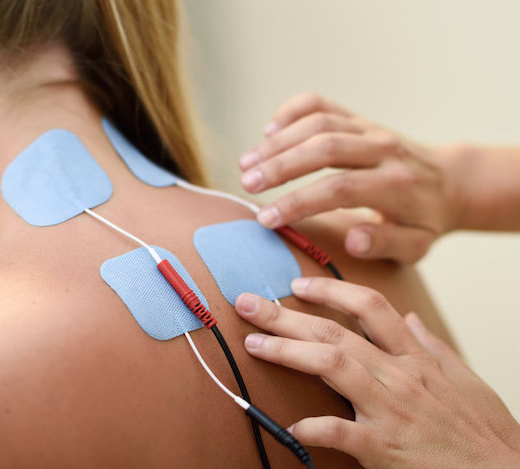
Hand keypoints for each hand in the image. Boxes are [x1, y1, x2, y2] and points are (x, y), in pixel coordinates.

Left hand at [235, 281, 519, 468]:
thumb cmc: (483, 431)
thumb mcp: (464, 379)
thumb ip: (431, 346)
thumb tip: (408, 319)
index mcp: (416, 357)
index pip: (369, 306)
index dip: (330, 289)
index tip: (297, 284)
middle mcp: (399, 375)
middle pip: (334, 332)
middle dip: (287, 315)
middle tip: (249, 303)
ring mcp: (390, 409)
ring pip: (331, 366)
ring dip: (288, 353)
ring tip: (255, 345)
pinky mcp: (383, 447)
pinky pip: (340, 431)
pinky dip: (313, 426)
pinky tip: (291, 425)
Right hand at [238, 92, 459, 261]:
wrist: (447, 181)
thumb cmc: (422, 221)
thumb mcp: (415, 245)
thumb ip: (385, 245)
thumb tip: (352, 238)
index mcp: (396, 185)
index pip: (339, 189)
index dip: (298, 202)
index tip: (266, 219)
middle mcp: (383, 149)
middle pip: (324, 148)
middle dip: (280, 166)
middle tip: (246, 184)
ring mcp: (369, 128)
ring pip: (317, 123)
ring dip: (277, 142)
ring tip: (246, 164)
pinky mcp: (357, 117)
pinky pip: (320, 103)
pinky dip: (290, 112)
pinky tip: (268, 131)